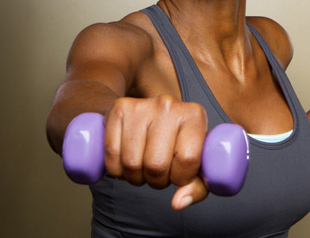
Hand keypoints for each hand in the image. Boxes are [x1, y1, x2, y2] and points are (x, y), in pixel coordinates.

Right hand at [103, 94, 208, 209]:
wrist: (156, 111)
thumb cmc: (179, 140)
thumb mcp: (198, 160)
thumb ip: (197, 187)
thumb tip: (178, 203)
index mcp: (194, 115)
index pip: (187, 159)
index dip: (180, 177)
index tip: (178, 174)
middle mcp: (168, 106)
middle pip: (156, 164)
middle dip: (156, 180)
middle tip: (158, 174)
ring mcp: (142, 106)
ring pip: (131, 162)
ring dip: (135, 177)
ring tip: (143, 168)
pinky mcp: (119, 109)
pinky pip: (111, 153)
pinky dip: (116, 169)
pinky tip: (126, 164)